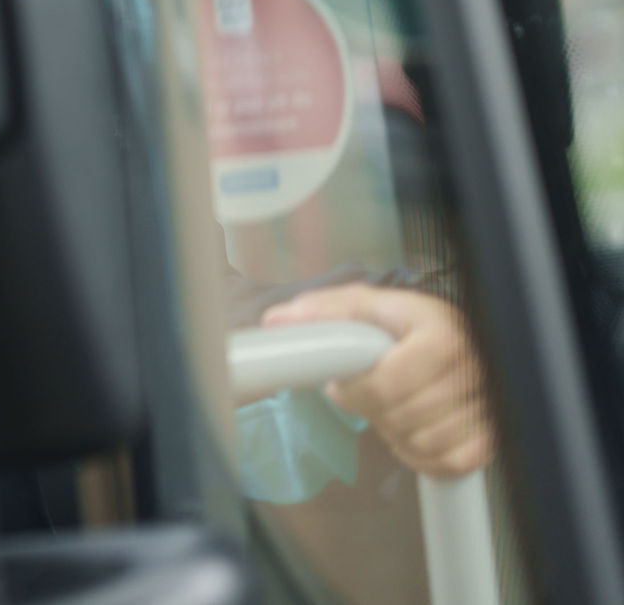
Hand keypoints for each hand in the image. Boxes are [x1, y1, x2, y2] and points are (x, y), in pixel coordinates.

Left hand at [260, 283, 494, 478]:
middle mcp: (472, 372)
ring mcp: (488, 407)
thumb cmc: (411, 323)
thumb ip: (323, 310)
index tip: (343, 385)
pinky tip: (414, 430)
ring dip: (396, 433)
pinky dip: (423, 455)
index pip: (386, 386)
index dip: (354, 393)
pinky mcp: (492, 437)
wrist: (464, 338)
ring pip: (423, 443)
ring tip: (392, 409)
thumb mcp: (367, 305)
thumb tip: (277, 320)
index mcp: (442, 336)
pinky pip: (448, 462)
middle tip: (366, 396)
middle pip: (401, 417)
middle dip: (371, 410)